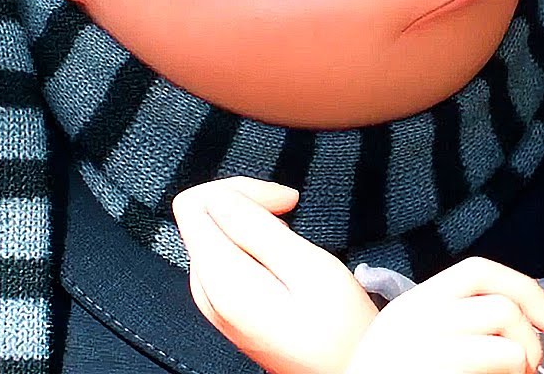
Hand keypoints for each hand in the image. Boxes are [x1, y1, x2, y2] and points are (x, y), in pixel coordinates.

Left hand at [172, 177, 378, 373]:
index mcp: (220, 278)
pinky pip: (226, 255)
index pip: (193, 202)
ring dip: (251, 221)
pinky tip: (284, 251)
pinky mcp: (229, 306)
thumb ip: (259, 229)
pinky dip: (253, 242)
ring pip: (214, 233)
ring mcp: (215, 301)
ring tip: (292, 233)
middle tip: (292, 210)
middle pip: (202, 216)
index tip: (282, 200)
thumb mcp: (309, 268)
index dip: (238, 187)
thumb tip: (225, 196)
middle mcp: (206, 291)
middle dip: (245, 201)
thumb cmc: (339, 330)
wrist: (350, 373)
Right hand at [345, 257, 543, 373]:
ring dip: (524, 359)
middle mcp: (417, 315)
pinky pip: (503, 358)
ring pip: (508, 331)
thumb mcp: (415, 341)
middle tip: (530, 366)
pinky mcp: (433, 366)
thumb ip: (455, 321)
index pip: (480, 271)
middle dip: (531, 334)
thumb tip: (522, 321)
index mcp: (414, 304)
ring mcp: (425, 343)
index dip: (527, 290)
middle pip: (502, 302)